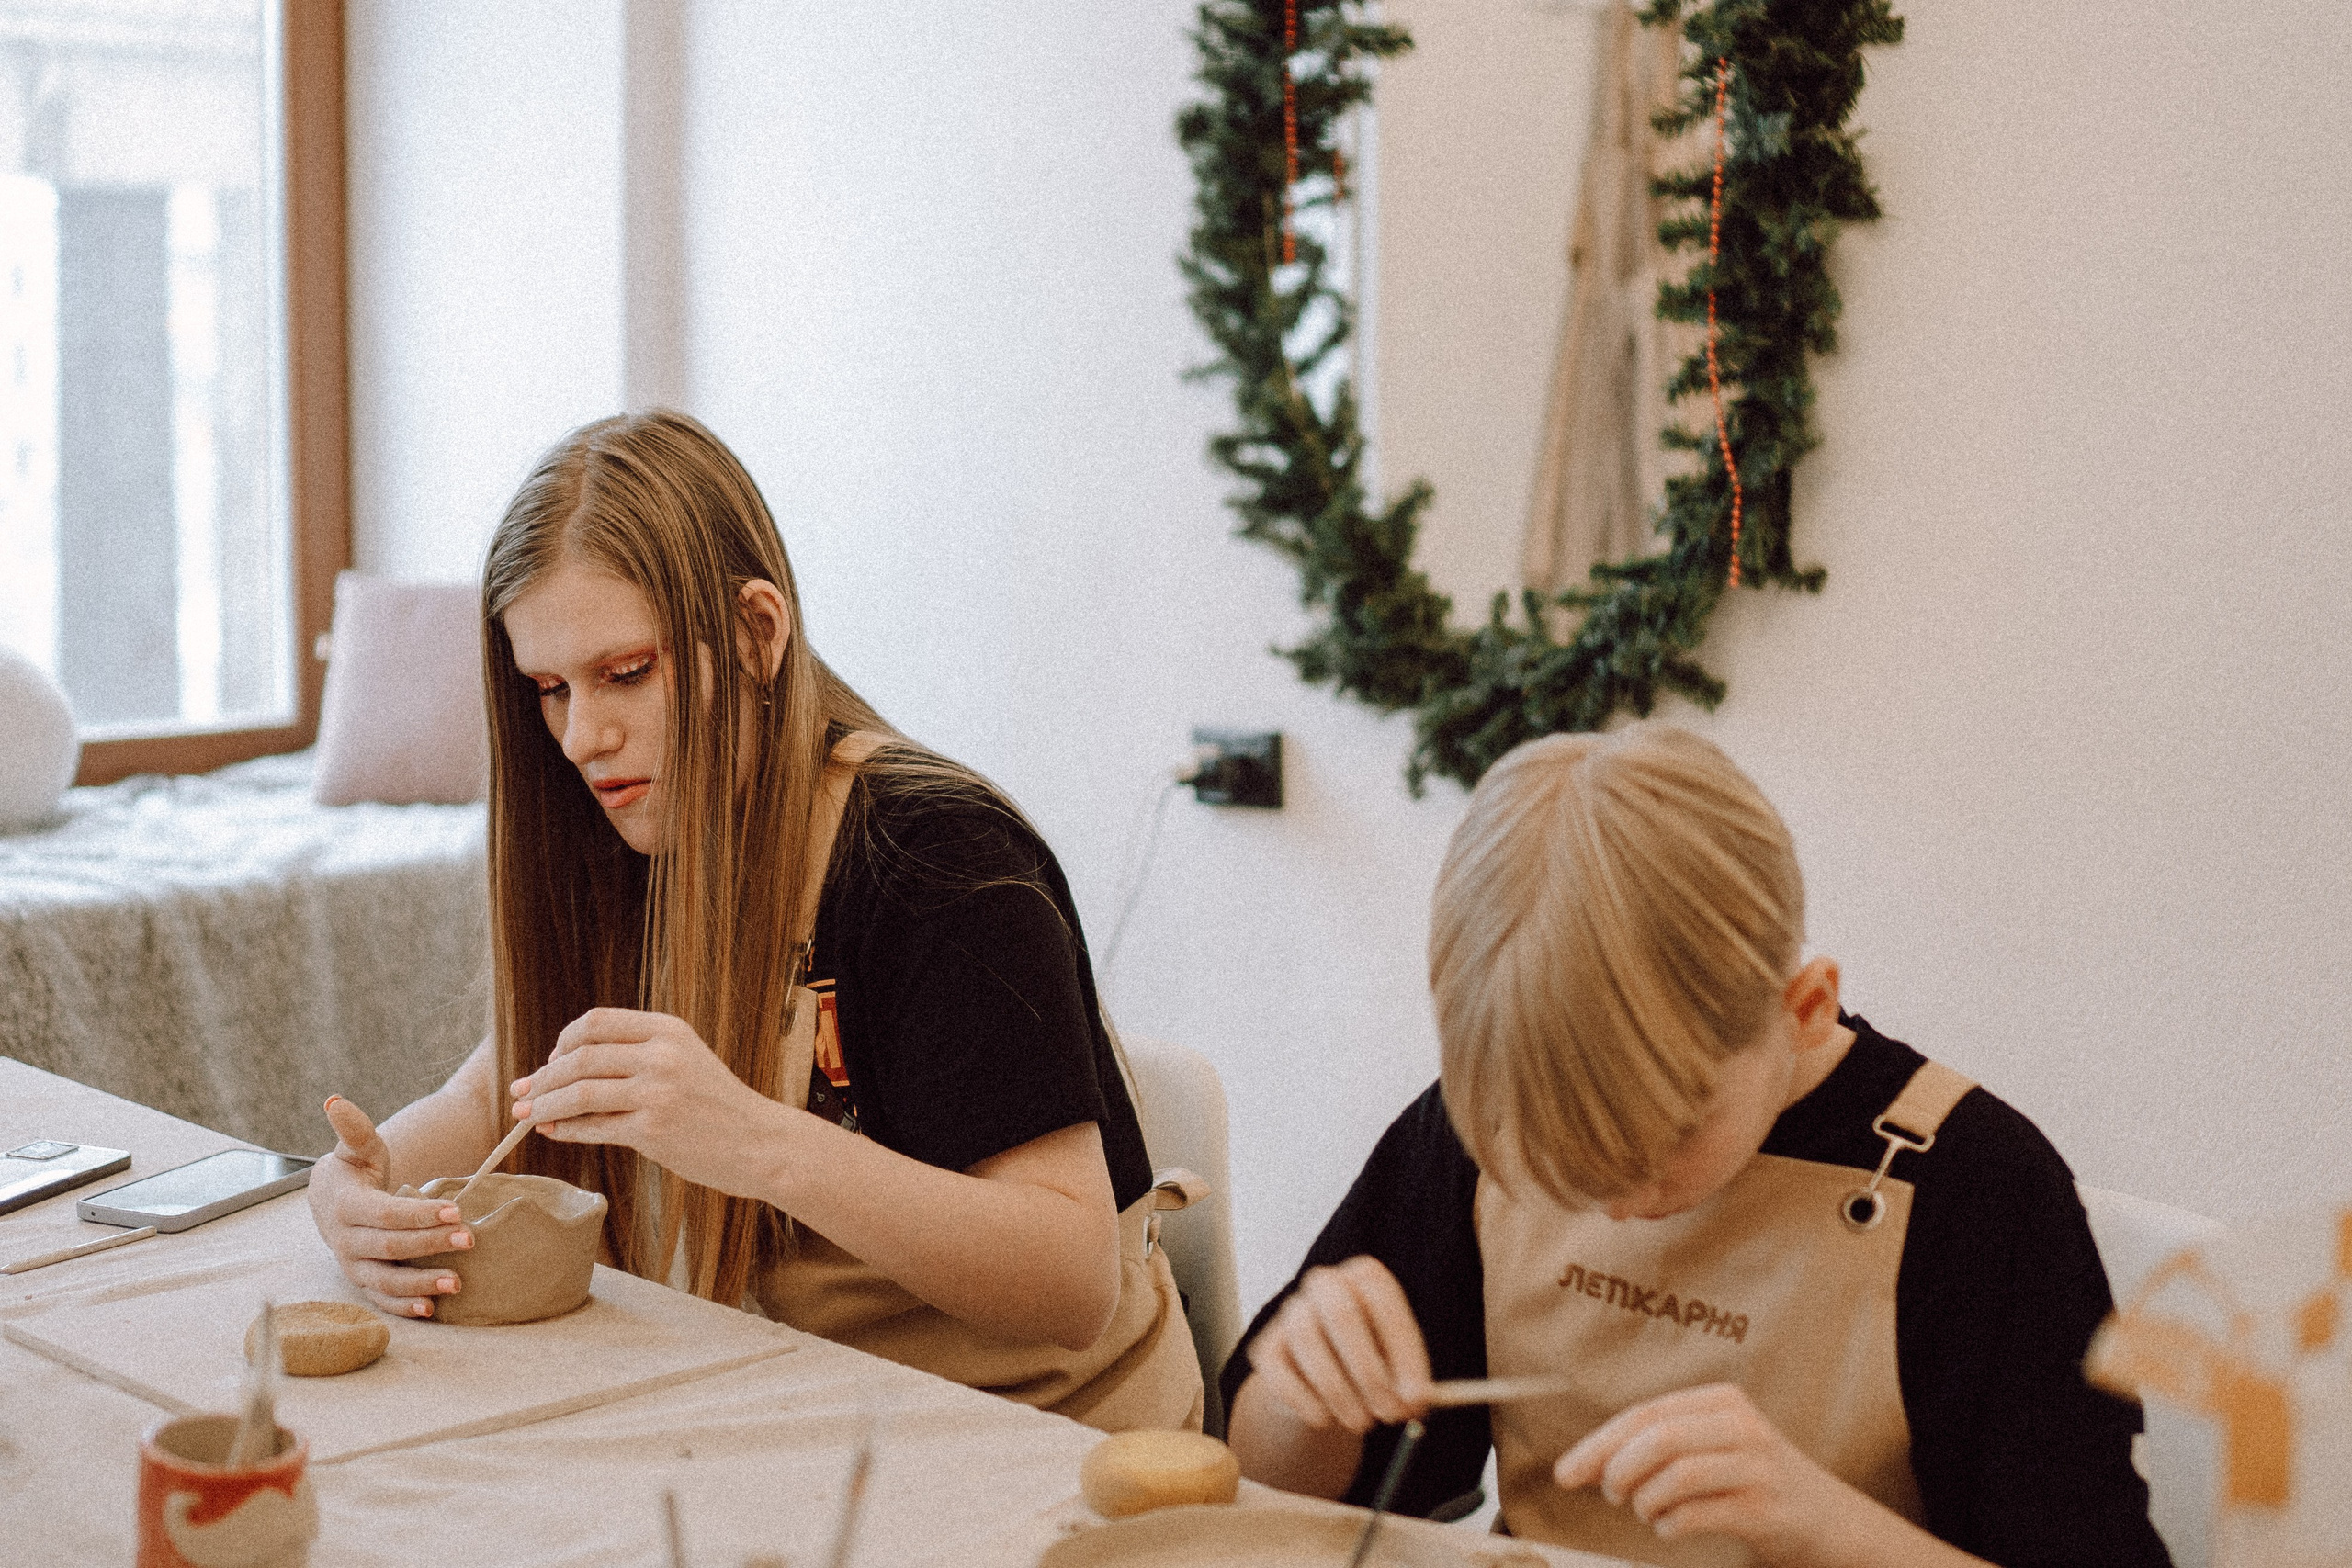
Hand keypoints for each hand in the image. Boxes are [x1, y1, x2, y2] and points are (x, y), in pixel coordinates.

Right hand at [306, 1095, 470, 1318]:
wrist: (331, 1201)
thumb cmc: (355, 1171)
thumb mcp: (357, 1148)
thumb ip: (354, 1130)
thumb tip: (336, 1101)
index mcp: (346, 1206)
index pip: (386, 1213)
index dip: (421, 1214)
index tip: (457, 1209)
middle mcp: (346, 1241)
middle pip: (392, 1247)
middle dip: (431, 1244)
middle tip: (470, 1239)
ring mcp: (353, 1265)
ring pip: (385, 1280)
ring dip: (421, 1284)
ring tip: (457, 1283)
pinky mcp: (363, 1282)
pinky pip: (382, 1299)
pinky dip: (405, 1306)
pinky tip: (434, 1309)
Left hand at [510, 1007, 788, 1195]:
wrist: (761, 1143)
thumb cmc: (719, 1106)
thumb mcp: (686, 1061)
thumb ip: (639, 1056)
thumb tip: (569, 1067)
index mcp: (667, 1029)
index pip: (595, 1022)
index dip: (563, 1040)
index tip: (549, 1060)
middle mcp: (661, 1055)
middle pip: (579, 1057)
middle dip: (542, 1076)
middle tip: (521, 1092)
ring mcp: (657, 1091)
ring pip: (579, 1093)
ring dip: (544, 1105)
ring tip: (525, 1116)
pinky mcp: (653, 1129)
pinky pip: (594, 1127)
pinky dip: (567, 1130)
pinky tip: (554, 1132)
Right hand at [1247, 1255, 1433, 1433]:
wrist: (1322, 1380)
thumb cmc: (1372, 1364)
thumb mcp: (1400, 1369)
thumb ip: (1410, 1383)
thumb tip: (1416, 1401)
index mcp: (1367, 1277)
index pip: (1385, 1305)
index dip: (1404, 1354)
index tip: (1418, 1398)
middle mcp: (1326, 1283)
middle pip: (1341, 1316)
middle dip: (1369, 1372)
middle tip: (1389, 1414)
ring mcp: (1291, 1311)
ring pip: (1308, 1343)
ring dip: (1339, 1392)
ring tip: (1361, 1422)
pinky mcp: (1266, 1346)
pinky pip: (1280, 1372)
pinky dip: (1305, 1401)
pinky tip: (1325, 1419)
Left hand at [1551, 1383, 1870, 1563]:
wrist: (1833, 1523)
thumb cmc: (1755, 1484)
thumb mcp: (1713, 1449)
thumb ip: (1659, 1447)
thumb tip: (1585, 1465)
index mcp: (1721, 1400)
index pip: (1644, 1414)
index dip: (1598, 1445)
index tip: (1565, 1474)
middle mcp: (1742, 1425)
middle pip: (1658, 1437)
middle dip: (1617, 1469)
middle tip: (1610, 1495)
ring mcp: (1759, 1466)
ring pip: (1678, 1473)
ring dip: (1645, 1498)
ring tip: (1645, 1511)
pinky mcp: (1768, 1509)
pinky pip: (1700, 1513)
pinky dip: (1671, 1524)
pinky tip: (1669, 1527)